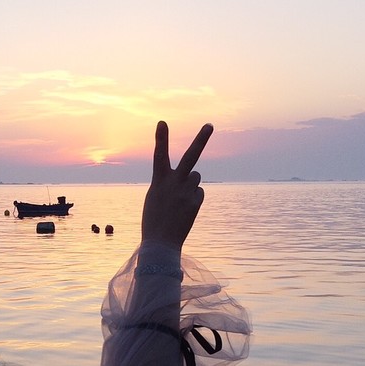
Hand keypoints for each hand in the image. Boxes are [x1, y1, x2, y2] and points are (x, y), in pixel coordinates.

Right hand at [140, 120, 211, 248]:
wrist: (161, 243)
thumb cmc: (154, 218)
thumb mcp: (155, 196)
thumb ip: (170, 181)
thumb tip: (193, 174)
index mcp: (158, 181)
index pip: (159, 155)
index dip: (161, 138)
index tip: (162, 122)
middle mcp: (174, 184)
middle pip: (191, 157)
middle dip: (201, 139)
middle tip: (210, 125)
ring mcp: (187, 193)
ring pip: (195, 176)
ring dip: (190, 182)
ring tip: (179, 199)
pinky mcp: (196, 201)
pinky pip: (199, 191)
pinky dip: (193, 197)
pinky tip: (184, 209)